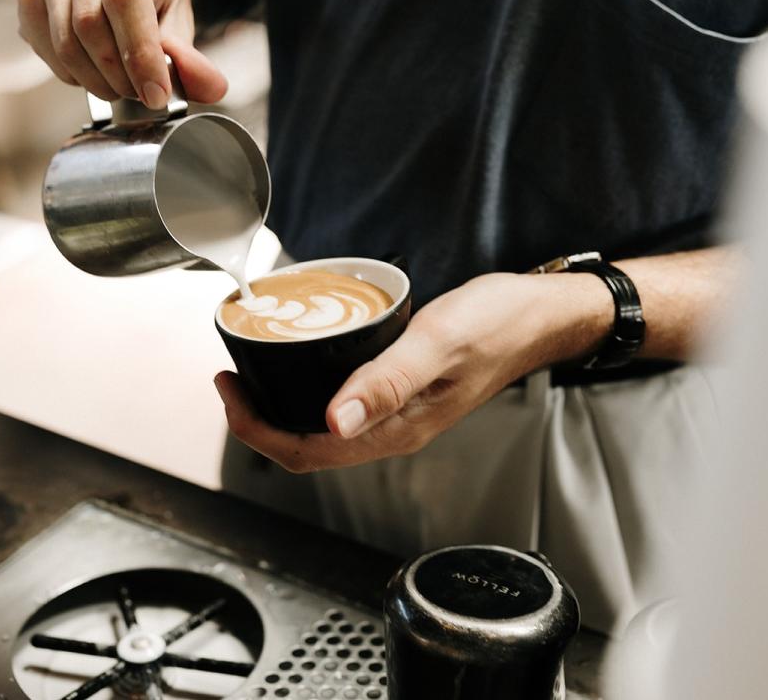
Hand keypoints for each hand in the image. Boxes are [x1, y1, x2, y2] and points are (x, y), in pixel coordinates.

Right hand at [17, 0, 227, 106]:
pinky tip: (95, 71)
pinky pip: (46, 47)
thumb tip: (210, 89)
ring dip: (96, 80)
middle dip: (119, 74)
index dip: (140, 54)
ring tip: (123, 86)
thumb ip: (193, 56)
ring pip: (65, 39)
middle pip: (90, 22)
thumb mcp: (184, 17)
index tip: (156, 93)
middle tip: (142, 93)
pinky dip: (73, 74)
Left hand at [213, 271, 612, 472]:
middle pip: (307, 445)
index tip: (229, 390)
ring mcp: (398, 411)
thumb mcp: (437, 344)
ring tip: (253, 368)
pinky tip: (303, 356)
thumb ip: (387, 381)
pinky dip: (310, 386)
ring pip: (322, 426)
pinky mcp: (402, 390)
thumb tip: (334, 421)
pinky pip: (343, 401)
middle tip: (230, 377)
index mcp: (397, 428)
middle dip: (258, 419)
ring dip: (281, 405)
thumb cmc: (497, 326)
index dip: (256, 428)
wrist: (538, 316)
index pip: (307, 451)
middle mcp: (393, 429)